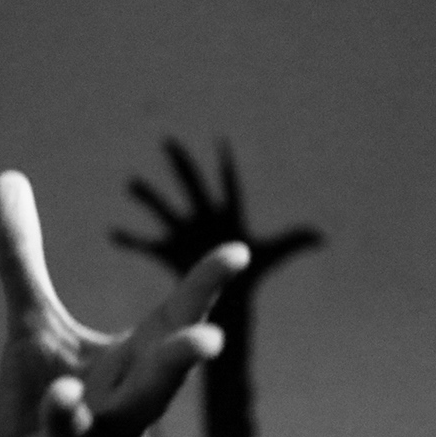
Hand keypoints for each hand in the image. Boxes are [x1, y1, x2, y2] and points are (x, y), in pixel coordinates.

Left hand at [0, 173, 244, 436]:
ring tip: (62, 391)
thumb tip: (8, 176)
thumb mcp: (34, 326)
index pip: (174, 331)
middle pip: (151, 398)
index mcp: (128, 380)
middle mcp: (112, 424)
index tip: (236, 251)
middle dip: (176, 370)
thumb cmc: (50, 406)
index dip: (203, 293)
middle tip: (206, 340)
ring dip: (70, 418)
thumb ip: (22, 260)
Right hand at [112, 137, 321, 285]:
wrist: (226, 296)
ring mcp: (182, 233)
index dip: (228, 166)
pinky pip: (145, 245)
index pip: (230, 186)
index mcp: (228, 215)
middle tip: (168, 140)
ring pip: (164, 211)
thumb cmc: (251, 273)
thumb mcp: (271, 254)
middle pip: (193, 187)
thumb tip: (323, 234)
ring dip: (148, 198)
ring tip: (131, 183)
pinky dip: (130, 240)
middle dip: (182, 165)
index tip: (222, 141)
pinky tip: (113, 234)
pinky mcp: (167, 252)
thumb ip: (292, 241)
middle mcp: (203, 218)